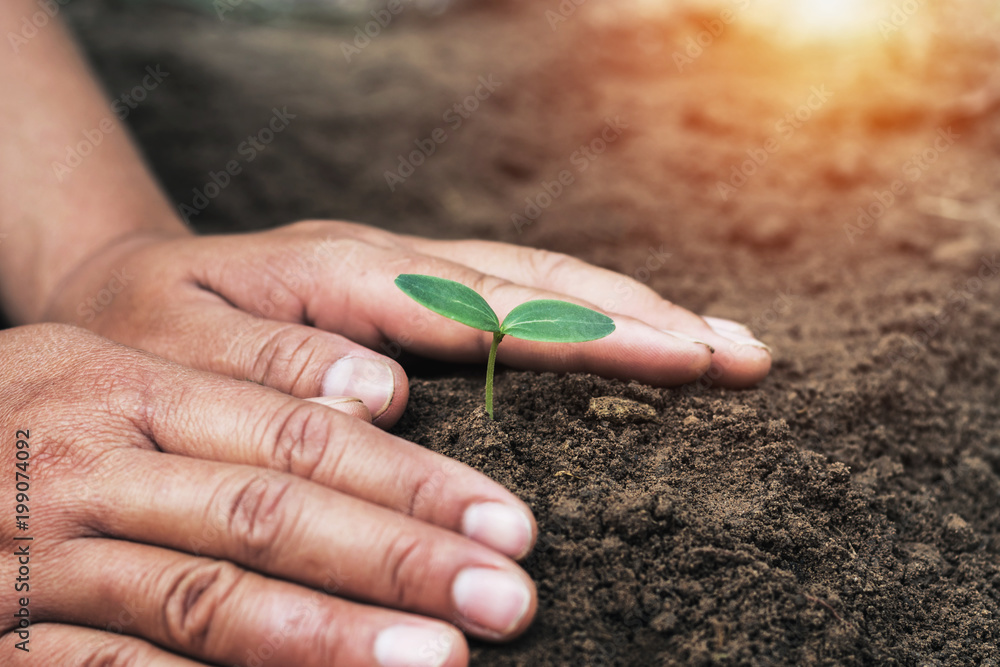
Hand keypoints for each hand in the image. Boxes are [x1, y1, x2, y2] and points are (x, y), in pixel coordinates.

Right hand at [1, 324, 537, 665]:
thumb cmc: (37, 419)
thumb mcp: (118, 377)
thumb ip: (236, 399)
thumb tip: (376, 406)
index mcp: (128, 385)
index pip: (296, 436)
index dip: (410, 481)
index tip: (506, 522)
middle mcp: (90, 466)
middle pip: (269, 514)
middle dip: (398, 560)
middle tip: (508, 597)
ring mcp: (39, 560)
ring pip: (207, 601)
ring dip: (331, 639)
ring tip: (441, 660)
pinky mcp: (6, 643)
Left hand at [43, 221, 771, 426]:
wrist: (119, 290)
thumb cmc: (143, 329)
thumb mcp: (177, 348)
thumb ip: (271, 369)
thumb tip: (384, 393)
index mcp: (342, 273)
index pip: (491, 304)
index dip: (593, 332)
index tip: (685, 357)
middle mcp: (390, 262)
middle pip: (538, 282)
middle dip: (647, 318)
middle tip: (744, 356)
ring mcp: (404, 270)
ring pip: (536, 278)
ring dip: (631, 309)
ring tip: (718, 344)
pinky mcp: (405, 289)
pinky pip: (506, 292)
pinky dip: (579, 309)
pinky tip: (629, 331)